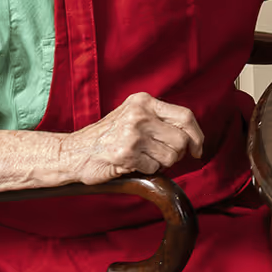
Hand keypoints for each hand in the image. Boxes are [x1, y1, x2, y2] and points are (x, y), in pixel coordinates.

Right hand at [59, 92, 203, 184]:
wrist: (74, 152)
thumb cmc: (107, 137)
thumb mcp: (133, 116)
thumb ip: (160, 120)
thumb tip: (193, 136)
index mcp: (144, 101)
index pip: (185, 116)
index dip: (196, 135)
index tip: (197, 148)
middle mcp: (139, 114)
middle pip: (181, 139)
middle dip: (177, 154)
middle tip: (163, 157)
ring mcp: (132, 134)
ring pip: (171, 156)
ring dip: (162, 163)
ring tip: (144, 158)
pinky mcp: (126, 154)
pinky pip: (154, 167)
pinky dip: (147, 170)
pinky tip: (132, 164)